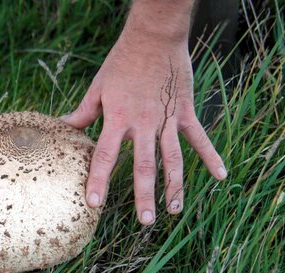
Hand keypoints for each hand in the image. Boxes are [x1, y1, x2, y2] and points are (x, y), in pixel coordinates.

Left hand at [62, 31, 226, 224]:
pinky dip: (211, 155)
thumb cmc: (121, 63)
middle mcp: (143, 124)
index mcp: (118, 119)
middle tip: (144, 221)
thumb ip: (83, 113)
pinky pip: (199, 138)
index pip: (104, 156)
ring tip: (174, 211)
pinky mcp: (185, 112)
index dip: (98, 180)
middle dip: (144, 195)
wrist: (152, 39)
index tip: (94, 203)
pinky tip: (221, 176)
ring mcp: (167, 120)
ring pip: (173, 159)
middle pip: (143, 165)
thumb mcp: (98, 88)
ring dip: (175, 186)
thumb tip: (62, 127)